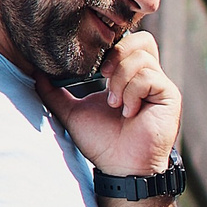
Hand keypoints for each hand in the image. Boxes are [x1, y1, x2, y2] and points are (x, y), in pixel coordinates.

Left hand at [40, 29, 179, 177]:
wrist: (119, 167)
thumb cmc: (101, 142)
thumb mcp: (72, 112)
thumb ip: (55, 92)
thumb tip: (37, 72)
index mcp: (129, 75)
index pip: (128, 40)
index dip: (112, 45)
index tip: (94, 66)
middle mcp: (148, 77)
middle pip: (142, 39)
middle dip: (116, 54)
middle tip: (103, 78)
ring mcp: (160, 85)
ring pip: (141, 58)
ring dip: (121, 80)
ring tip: (114, 104)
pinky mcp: (169, 95)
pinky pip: (149, 77)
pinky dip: (132, 93)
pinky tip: (128, 112)